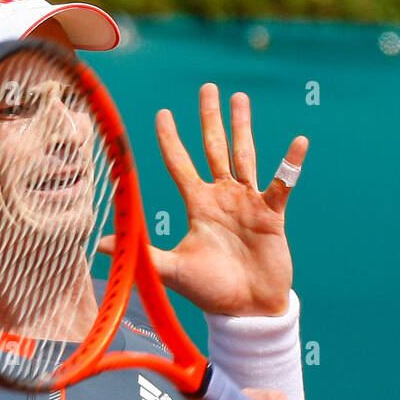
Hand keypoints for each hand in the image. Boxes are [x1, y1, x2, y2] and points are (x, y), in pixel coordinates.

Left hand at [100, 83, 307, 317]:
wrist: (247, 311)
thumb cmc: (210, 291)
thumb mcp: (173, 270)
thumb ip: (143, 252)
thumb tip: (101, 244)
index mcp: (197, 205)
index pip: (180, 164)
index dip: (171, 140)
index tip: (162, 114)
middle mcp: (221, 197)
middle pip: (213, 148)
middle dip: (210, 118)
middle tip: (207, 88)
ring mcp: (247, 203)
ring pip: (244, 155)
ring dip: (242, 127)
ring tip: (240, 97)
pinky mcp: (272, 214)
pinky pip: (282, 183)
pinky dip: (291, 164)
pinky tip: (299, 142)